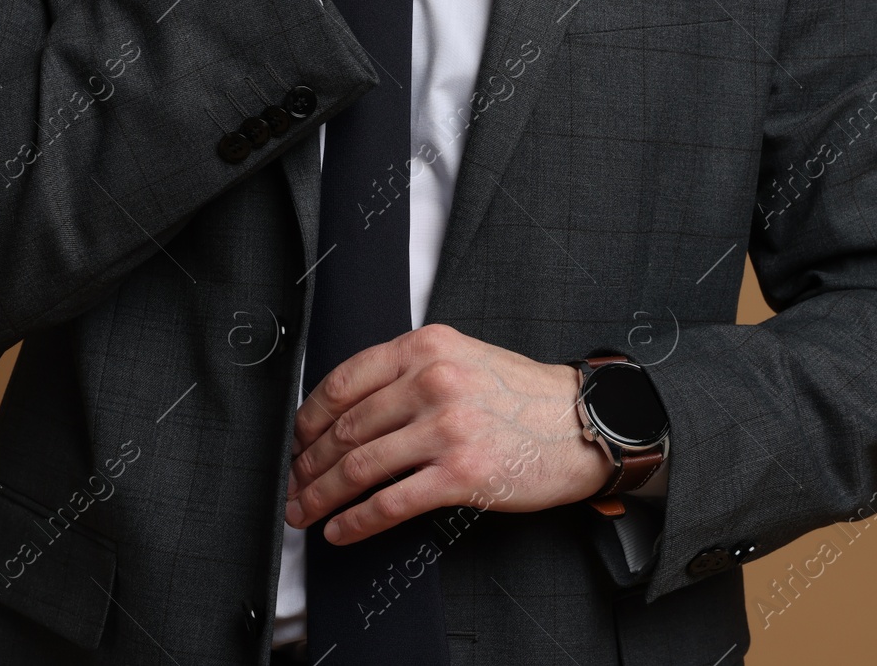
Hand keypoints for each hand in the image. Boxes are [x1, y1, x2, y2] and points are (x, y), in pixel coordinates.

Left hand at [285, 324, 612, 544]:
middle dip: (307, 463)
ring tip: (306, 511)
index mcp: (425, 347)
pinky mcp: (461, 472)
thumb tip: (347, 409)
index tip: (296, 440)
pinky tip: (341, 530)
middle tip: (293, 484)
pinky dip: (356, 521)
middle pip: (345, 428)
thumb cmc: (524, 395)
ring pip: (359, 466)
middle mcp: (432, 381)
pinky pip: (390, 502)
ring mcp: (446, 427)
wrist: (583, 423)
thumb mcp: (463, 357)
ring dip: (322, 495)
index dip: (307, 418)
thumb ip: (410, 370)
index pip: (343, 382)